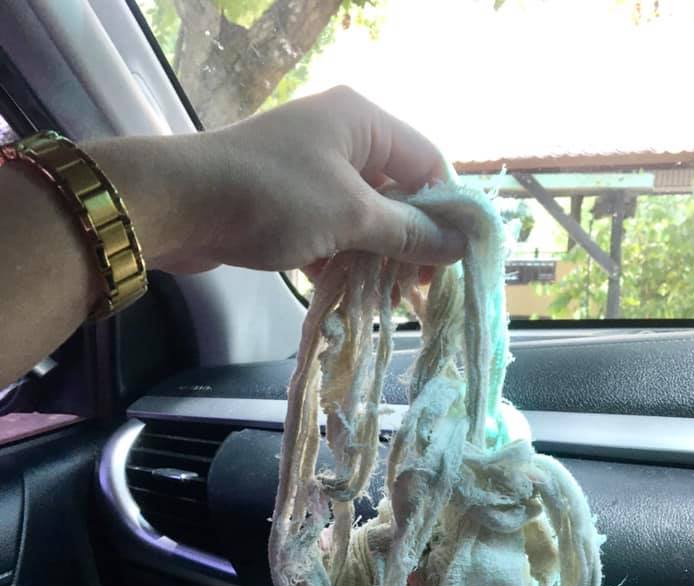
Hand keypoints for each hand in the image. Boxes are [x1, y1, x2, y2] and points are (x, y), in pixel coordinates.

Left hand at [91, 87, 465, 275]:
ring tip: (392, 300)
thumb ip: (408, 232)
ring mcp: (311, 173)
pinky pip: (332, 233)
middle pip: (397, 193)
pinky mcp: (287, 205)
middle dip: (411, 242)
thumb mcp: (351, 216)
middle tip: (422, 288)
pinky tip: (352, 296)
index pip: (428, 163)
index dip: (447, 212)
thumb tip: (459, 246)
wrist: (178, 206)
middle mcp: (341, 139)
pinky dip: (343, 262)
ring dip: (378, 259)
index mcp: (363, 122)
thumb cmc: (272, 197)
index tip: (456, 260)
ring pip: (364, 219)